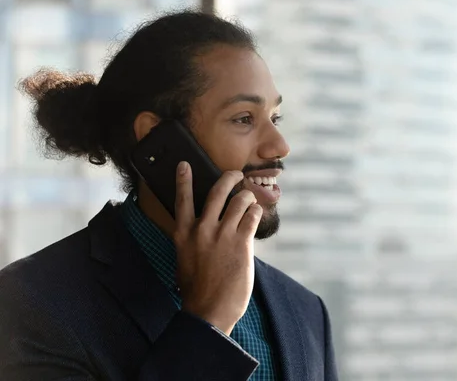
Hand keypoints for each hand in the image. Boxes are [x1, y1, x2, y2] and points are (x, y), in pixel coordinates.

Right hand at [173, 161, 261, 334]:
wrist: (209, 310)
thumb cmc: (197, 289)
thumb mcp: (186, 259)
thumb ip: (194, 240)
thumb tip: (206, 227)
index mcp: (183, 234)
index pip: (182, 199)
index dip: (183, 179)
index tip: (185, 164)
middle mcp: (202, 229)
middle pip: (217, 191)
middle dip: (230, 177)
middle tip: (237, 174)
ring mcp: (222, 235)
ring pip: (240, 200)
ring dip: (248, 197)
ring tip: (251, 201)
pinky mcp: (242, 242)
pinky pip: (252, 216)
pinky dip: (256, 213)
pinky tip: (255, 216)